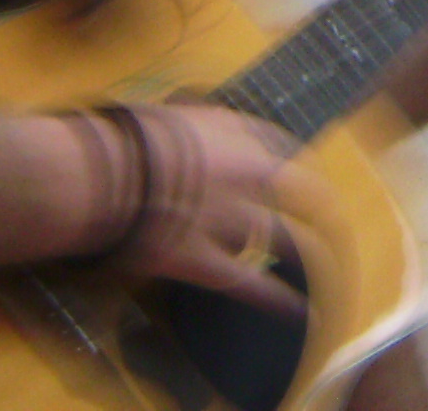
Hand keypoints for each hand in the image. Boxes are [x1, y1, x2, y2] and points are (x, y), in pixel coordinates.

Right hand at [116, 101, 311, 317]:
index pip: (275, 140)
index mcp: (230, 131)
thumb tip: (180, 134)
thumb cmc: (121, 138)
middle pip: (296, 188)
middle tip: (326, 210)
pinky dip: (280, 299)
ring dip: (293, 248)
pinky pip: (252, 283)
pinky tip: (302, 311)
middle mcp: (242, 173)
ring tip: (313, 260)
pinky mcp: (208, 263)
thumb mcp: (161, 115)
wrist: (100, 175)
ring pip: (278, 237)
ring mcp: (229, 220)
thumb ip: (185, 128)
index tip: (294, 165)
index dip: (287, 156)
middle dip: (315, 200)